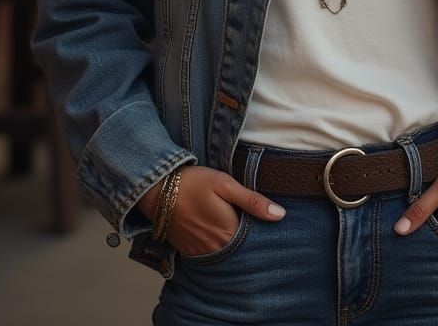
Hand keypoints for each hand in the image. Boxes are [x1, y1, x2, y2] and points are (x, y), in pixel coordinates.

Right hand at [138, 167, 284, 256]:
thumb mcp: (226, 184)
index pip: (254, 239)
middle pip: (240, 248)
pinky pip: (208, 254)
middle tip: (247, 220)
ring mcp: (200, 252)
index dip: (261, 230)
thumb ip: (253, 201)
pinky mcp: (188, 251)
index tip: (267, 222)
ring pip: (224, 252)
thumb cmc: (194, 183)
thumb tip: (280, 215)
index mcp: (229, 232)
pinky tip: (214, 231)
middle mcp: (216, 248)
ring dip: (230, 242)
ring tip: (230, 224)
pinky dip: (214, 245)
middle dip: (247, 239)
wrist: (157, 188)